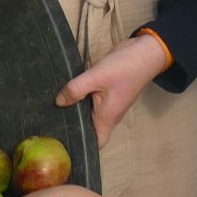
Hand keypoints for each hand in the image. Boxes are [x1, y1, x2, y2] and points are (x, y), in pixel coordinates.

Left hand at [56, 33, 168, 147]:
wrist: (144, 52)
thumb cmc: (124, 68)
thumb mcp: (96, 77)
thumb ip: (76, 90)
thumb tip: (58, 102)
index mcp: (107, 118)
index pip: (96, 142)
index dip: (82, 144)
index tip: (63, 140)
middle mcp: (108, 114)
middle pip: (90, 128)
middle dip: (74, 126)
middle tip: (52, 122)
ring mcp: (108, 103)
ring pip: (89, 113)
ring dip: (76, 110)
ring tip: (53, 108)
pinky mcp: (106, 91)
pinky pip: (91, 100)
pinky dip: (81, 98)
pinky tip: (67, 92)